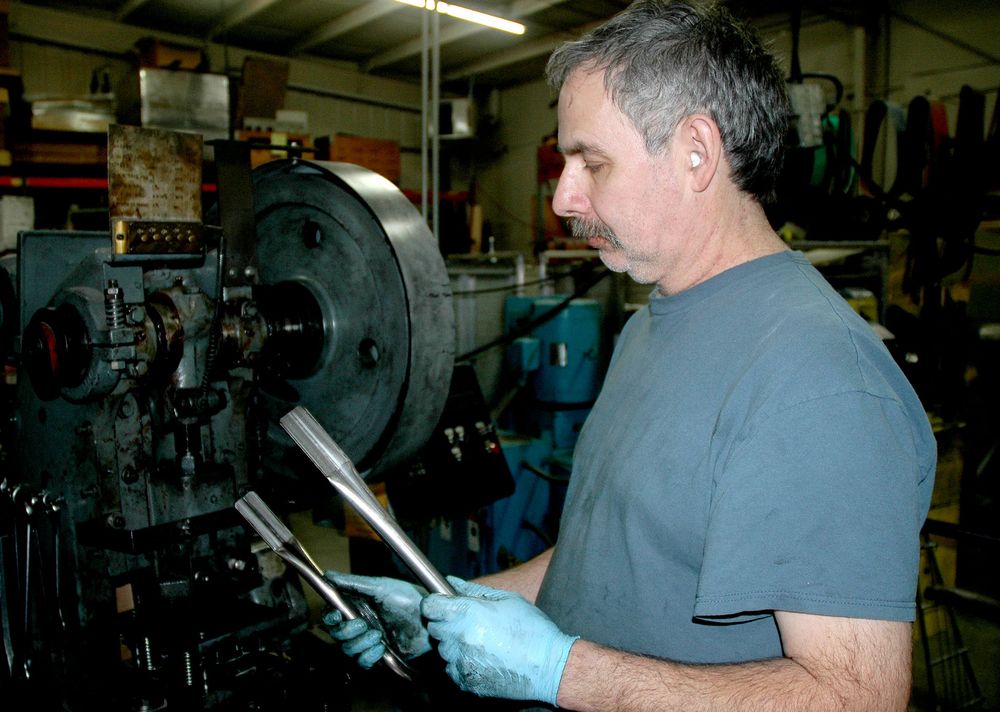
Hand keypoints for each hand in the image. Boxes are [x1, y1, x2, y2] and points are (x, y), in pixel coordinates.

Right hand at [322, 572, 430, 667]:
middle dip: (347, 631)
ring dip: (360, 643)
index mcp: (357, 606)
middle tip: (362, 624)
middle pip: (336, 634)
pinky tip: (381, 647)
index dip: (329, 617)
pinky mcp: (378, 655)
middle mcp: (360, 623)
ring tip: (378, 635)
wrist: (430, 619)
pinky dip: (368, 656)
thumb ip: (352, 583)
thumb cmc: (409, 598)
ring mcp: (368, 640)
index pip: (332, 615)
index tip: (337, 616)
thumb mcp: (380, 586)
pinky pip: (362, 662)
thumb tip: (328, 575)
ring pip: (348, 649)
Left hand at [421, 576, 577, 704]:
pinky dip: (461, 663)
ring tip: (480, 642)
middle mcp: (460, 638)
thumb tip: (451, 582)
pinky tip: (482, 658)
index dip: (434, 603)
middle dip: (447, 623)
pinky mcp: (466, 681)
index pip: (430, 606)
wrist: (549, 666)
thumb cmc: (532, 629)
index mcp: (469, 613)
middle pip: (434, 628)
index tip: (441, 605)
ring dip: (454, 644)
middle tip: (468, 622)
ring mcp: (461, 662)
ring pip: (443, 649)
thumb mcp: (506, 599)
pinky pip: (452, 669)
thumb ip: (474, 590)